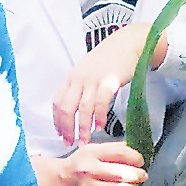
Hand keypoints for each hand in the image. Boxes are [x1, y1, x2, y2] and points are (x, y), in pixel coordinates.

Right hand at [42, 143, 146, 185]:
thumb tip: (135, 150)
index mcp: (90, 155)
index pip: (120, 153)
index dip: (135, 157)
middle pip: (122, 173)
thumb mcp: (91, 150)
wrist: (57, 183)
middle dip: (138, 175)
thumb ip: (112, 149)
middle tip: (142, 175)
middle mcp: (89, 172)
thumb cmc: (78, 165)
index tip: (140, 160)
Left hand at [52, 23, 160, 145]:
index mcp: (72, 77)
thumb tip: (74, 109)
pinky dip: (99, 116)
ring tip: (85, 140)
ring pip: (83, 108)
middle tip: (70, 143)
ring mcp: (94, 79)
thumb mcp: (87, 71)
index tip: (60, 135)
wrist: (127, 43)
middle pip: (67, 108)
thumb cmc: (108, 59)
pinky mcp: (110, 80)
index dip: (57, 121)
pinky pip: (101, 101)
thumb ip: (80, 87)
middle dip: (67, 128)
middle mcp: (79, 78)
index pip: (57, 102)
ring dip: (83, 127)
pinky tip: (100, 126)